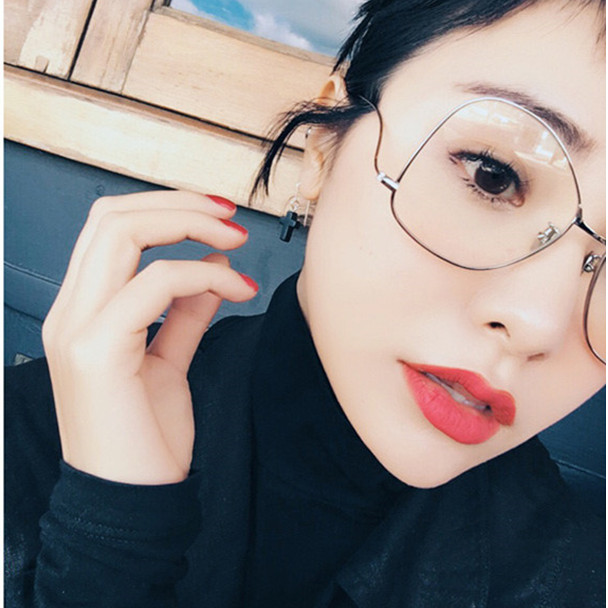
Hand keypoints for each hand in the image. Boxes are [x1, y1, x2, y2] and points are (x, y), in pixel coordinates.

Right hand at [42, 191, 257, 484]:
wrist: (130, 501)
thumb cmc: (146, 437)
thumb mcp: (169, 362)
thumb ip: (185, 312)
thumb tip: (211, 266)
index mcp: (83, 310)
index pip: (111, 228)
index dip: (167, 208)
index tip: (220, 218)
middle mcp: (70, 311)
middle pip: (112, 216)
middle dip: (180, 204)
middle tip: (231, 219)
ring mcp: (76, 328)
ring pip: (122, 233)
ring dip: (189, 226)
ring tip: (236, 242)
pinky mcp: (97, 351)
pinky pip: (154, 284)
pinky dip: (202, 276)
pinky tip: (236, 290)